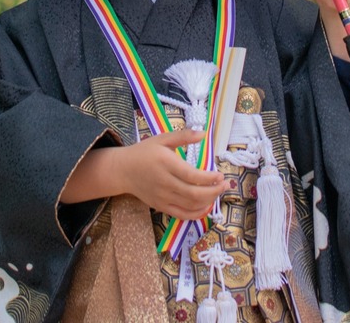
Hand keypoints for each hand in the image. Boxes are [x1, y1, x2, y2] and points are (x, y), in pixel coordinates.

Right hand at [115, 128, 229, 220]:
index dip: (209, 178)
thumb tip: (204, 134)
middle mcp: (164, 183)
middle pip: (194, 194)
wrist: (124, 170)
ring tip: (218, 192)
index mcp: (166, 164)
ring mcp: (162, 197)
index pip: (192, 176)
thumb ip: (184, 136)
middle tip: (225, 185)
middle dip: (214, 191)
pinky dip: (197, 213)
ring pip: (190, 205)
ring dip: (209, 201)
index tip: (220, 175)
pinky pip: (182, 214)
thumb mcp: (163, 139)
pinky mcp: (161, 206)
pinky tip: (206, 206)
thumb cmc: (145, 152)